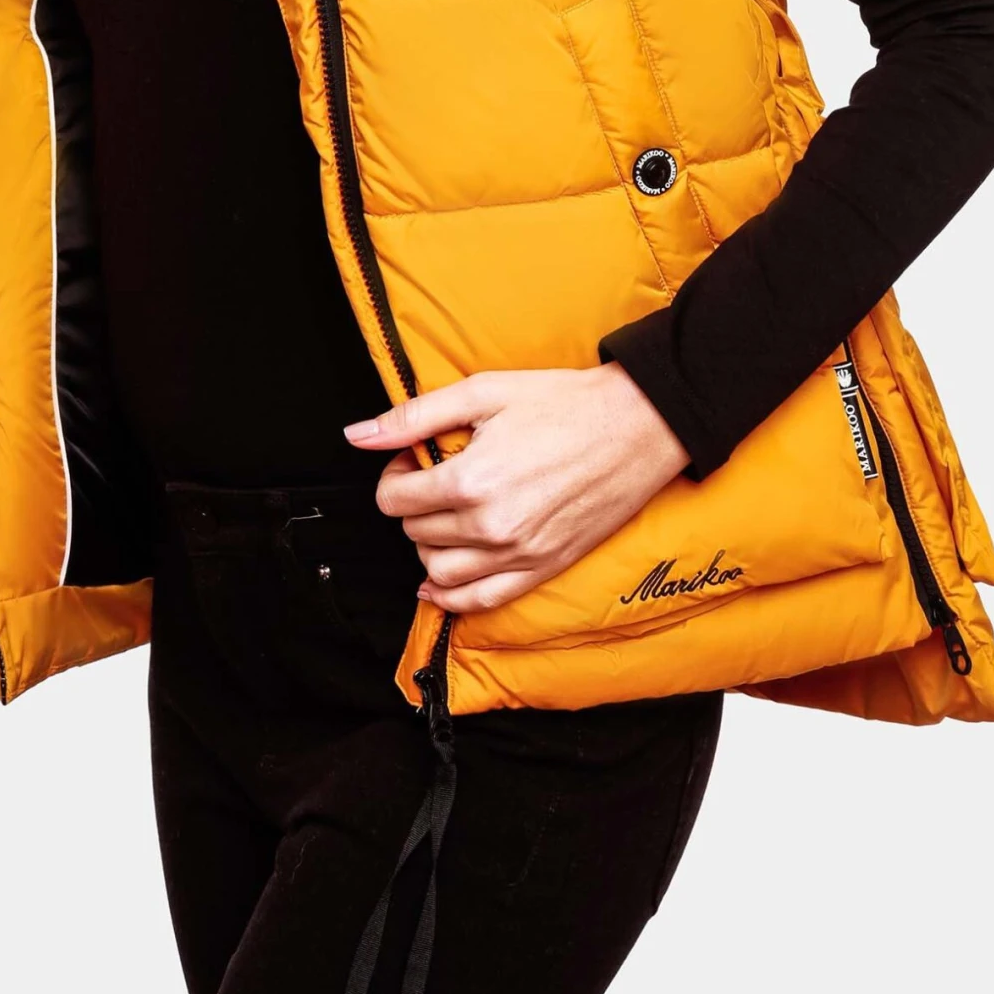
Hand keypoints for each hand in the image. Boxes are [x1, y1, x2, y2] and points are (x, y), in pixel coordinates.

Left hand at [344, 365, 689, 614]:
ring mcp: (518, 554)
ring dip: (428, 545)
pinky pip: (481, 601)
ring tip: (445, 514)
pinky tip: (439, 582)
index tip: (412, 458)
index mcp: (471, 480)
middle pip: (415, 532)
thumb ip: (414, 417)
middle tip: (431, 476)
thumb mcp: (482, 392)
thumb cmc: (564, 403)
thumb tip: (357, 435)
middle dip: (411, 504)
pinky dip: (451, 597)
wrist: (636, 425)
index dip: (394, 475)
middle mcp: (491, 526)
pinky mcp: (543, 568)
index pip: (395, 500)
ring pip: (439, 571)